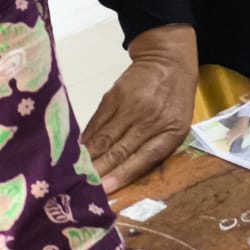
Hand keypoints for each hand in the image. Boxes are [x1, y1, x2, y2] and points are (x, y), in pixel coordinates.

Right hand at [83, 26, 198, 193]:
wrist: (168, 60)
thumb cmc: (175, 99)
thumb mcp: (178, 123)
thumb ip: (156, 147)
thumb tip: (123, 174)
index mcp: (171, 130)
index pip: (146, 157)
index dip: (123, 174)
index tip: (104, 189)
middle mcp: (150, 119)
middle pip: (120, 150)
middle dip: (99, 172)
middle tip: (79, 190)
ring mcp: (130, 107)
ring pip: (105, 138)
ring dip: (88, 159)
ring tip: (71, 177)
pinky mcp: (113, 97)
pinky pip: (96, 123)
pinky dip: (85, 140)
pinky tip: (74, 154)